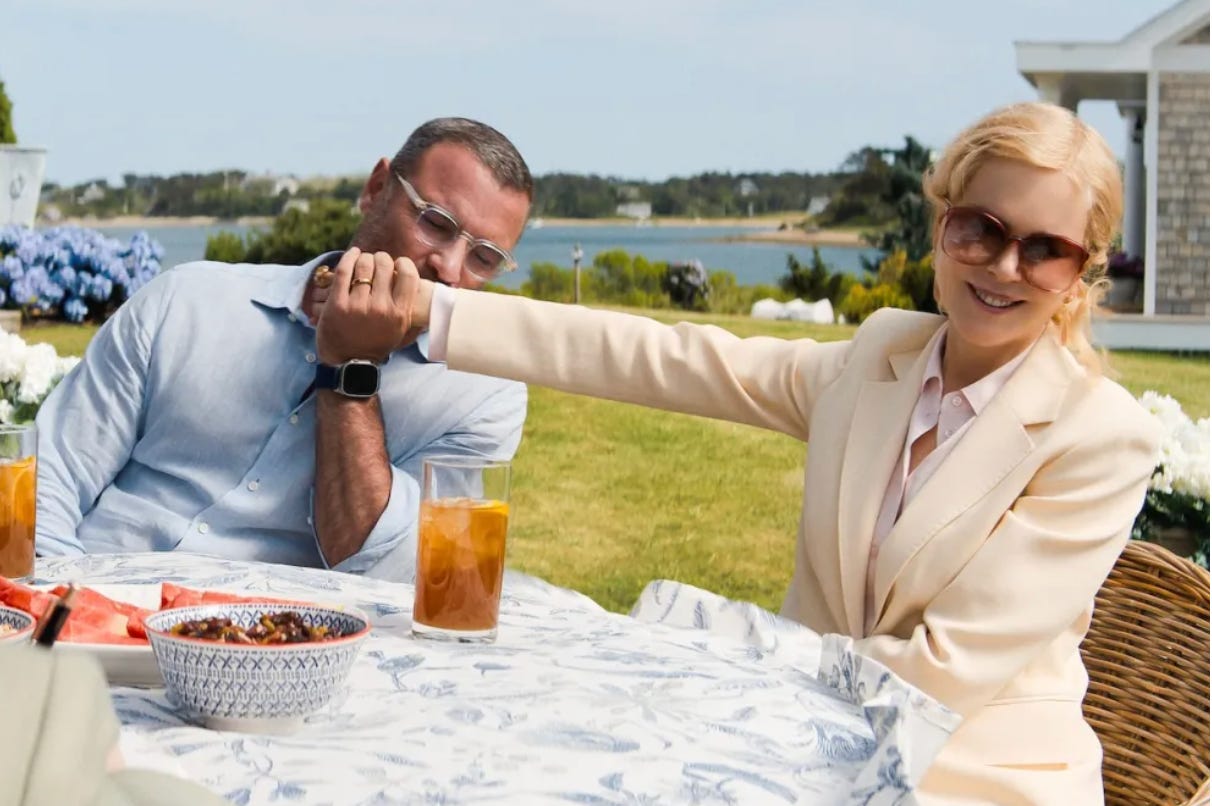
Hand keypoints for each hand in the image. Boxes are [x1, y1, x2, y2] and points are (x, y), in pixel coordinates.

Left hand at [315, 248, 416, 364]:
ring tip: (365, 262)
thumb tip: (424, 286)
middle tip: (379, 263)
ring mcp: (358, 305)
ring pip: (365, 264)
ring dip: (366, 258)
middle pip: (385, 264)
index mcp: (400, 314)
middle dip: (382, 259)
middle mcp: (381, 308)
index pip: (408, 275)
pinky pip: (344, 270)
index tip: (399, 265)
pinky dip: (350, 257)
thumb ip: (409, 308)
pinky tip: (354, 255)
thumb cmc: (378, 343)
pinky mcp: (337, 303)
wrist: (349, 361)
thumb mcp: (400, 330)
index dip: (404, 264)